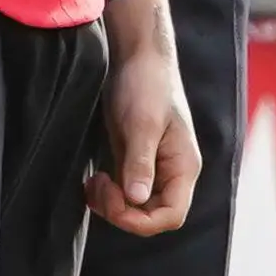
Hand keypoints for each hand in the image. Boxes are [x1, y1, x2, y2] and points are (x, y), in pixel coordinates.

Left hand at [87, 1, 198, 235]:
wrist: (137, 54)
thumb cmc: (147, 84)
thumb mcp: (142, 123)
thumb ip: (140, 163)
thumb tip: (137, 200)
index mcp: (183, 166)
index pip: (171, 214)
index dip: (142, 221)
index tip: (114, 203)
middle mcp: (171, 172)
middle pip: (152, 215)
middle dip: (122, 212)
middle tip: (99, 186)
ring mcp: (152, 167)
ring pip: (135, 206)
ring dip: (111, 204)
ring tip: (92, 183)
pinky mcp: (134, 159)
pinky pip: (123, 191)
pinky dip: (107, 194)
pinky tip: (92, 181)